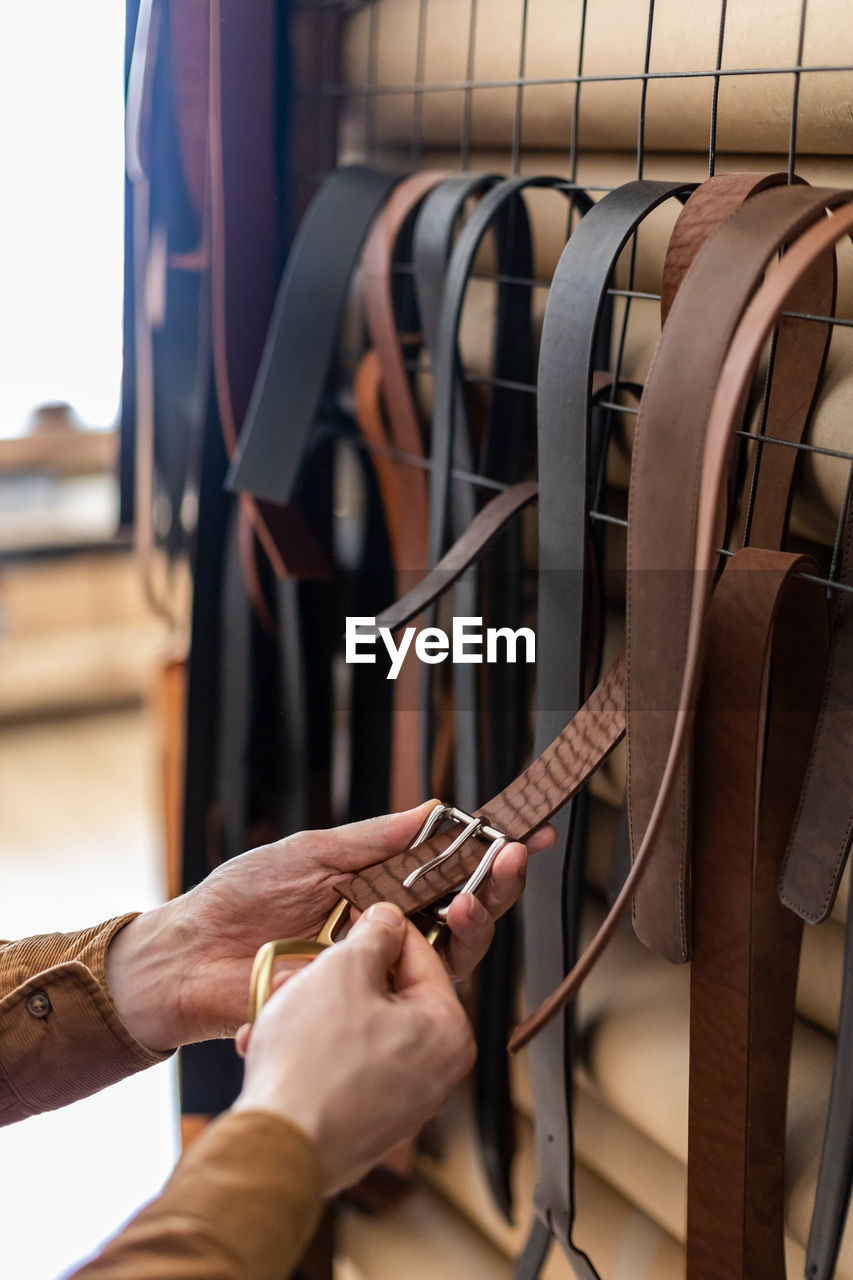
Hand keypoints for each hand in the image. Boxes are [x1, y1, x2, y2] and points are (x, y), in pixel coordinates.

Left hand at [106, 803, 554, 1050]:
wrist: (189, 958)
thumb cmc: (240, 898)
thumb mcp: (310, 852)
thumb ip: (372, 840)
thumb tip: (432, 810)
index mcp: (376, 884)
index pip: (445, 866)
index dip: (486, 851)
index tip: (526, 830)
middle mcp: (387, 926)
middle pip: (460, 909)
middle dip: (495, 884)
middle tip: (514, 859)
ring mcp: (378, 967)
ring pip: (450, 951)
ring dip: (474, 922)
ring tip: (476, 899)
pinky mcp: (365, 1005)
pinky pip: (415, 991)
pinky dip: (438, 964)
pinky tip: (447, 930)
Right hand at [232, 902, 475, 1193]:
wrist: (275, 1148)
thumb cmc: (313, 1063)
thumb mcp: (344, 969)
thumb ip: (373, 935)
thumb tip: (386, 921)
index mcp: (448, 1032)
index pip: (422, 955)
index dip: (382, 929)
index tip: (357, 918)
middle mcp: (435, 1073)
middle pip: (388, 994)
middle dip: (338, 974)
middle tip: (304, 963)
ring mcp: (400, 1104)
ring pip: (358, 1028)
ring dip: (315, 1007)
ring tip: (277, 1001)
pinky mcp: (364, 1124)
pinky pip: (341, 1066)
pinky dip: (309, 1047)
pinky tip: (270, 1038)